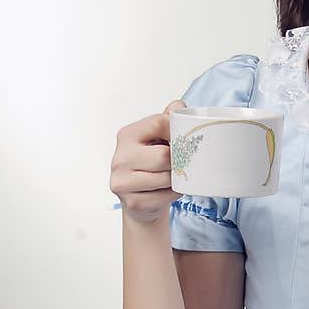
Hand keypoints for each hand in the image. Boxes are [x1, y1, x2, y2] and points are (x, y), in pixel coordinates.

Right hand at [110, 99, 187, 224]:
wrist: (139, 200)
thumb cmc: (150, 166)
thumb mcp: (156, 140)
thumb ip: (166, 121)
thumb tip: (179, 106)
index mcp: (127, 135)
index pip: (159, 123)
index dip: (178, 131)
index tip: (187, 138)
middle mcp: (120, 156)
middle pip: (164, 155)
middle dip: (178, 161)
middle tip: (181, 163)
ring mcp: (122, 181)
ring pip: (165, 178)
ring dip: (176, 179)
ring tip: (173, 178)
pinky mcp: (131, 202)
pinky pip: (164, 197)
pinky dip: (172, 195)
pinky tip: (167, 191)